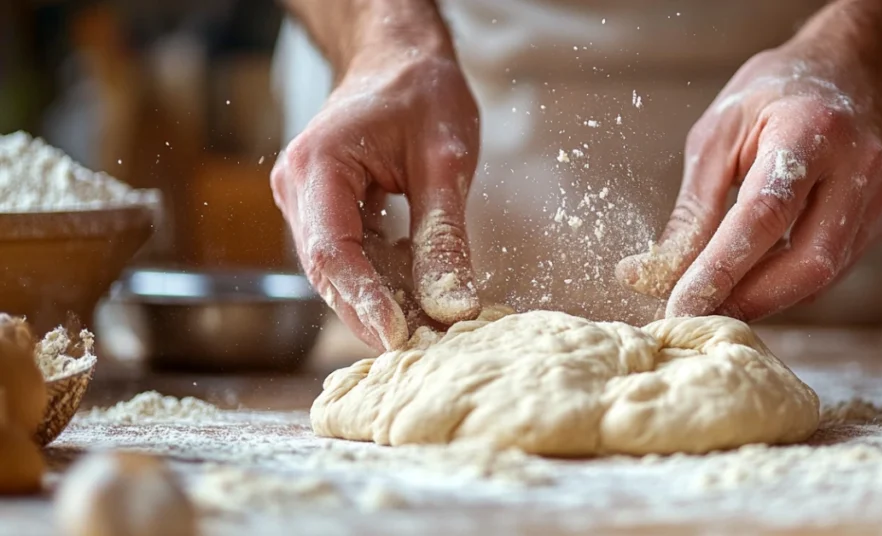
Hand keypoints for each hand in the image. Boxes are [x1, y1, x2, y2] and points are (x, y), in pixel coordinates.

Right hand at [272, 53, 480, 351]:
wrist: (399, 60)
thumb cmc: (421, 93)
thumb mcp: (446, 161)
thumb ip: (444, 234)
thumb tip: (452, 305)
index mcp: (318, 166)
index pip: (333, 251)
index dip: (365, 301)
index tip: (399, 337)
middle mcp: (297, 188)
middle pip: (327, 270)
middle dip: (371, 313)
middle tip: (419, 349)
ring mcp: (304, 202)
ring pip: (336, 271)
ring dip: (377, 302)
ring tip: (423, 332)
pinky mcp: (323, 211)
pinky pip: (348, 258)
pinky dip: (380, 282)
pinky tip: (415, 300)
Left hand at [616, 43, 881, 320]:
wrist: (851, 71)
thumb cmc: (774, 97)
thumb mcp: (717, 135)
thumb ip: (691, 209)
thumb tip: (649, 275)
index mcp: (811, 129)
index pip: (765, 213)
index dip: (722, 268)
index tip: (680, 305)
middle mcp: (860, 166)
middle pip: (808, 261)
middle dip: (747, 299)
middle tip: (694, 315)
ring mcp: (881, 197)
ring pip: (822, 276)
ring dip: (762, 299)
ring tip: (715, 301)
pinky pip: (830, 270)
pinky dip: (784, 285)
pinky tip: (751, 281)